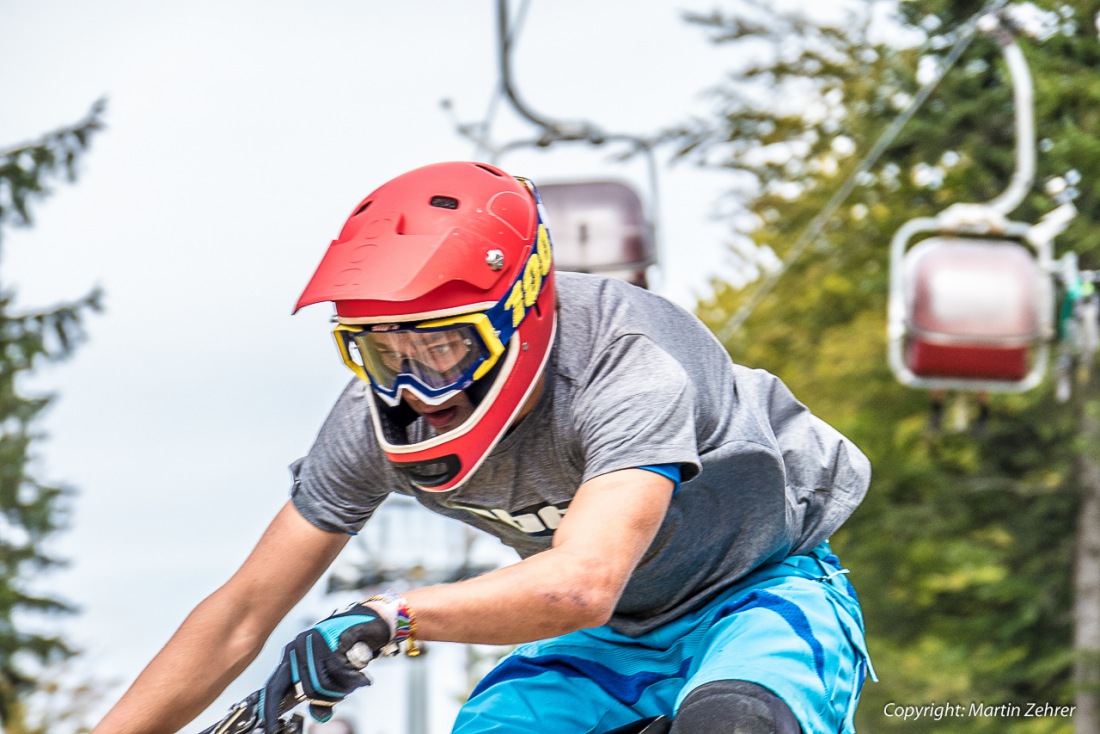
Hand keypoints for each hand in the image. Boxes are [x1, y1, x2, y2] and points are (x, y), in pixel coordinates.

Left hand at [260, 601, 395, 730]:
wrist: (366, 622)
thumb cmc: (344, 646)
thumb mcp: (327, 673)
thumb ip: (318, 693)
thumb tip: (318, 716)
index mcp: (290, 656)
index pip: (273, 687)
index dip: (270, 708)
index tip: (271, 727)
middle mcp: (296, 648)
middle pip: (304, 690)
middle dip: (325, 699)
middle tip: (339, 697)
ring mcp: (311, 642)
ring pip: (320, 684)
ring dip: (340, 690)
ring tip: (351, 684)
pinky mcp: (330, 638)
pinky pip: (337, 671)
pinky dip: (352, 679)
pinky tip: (360, 678)